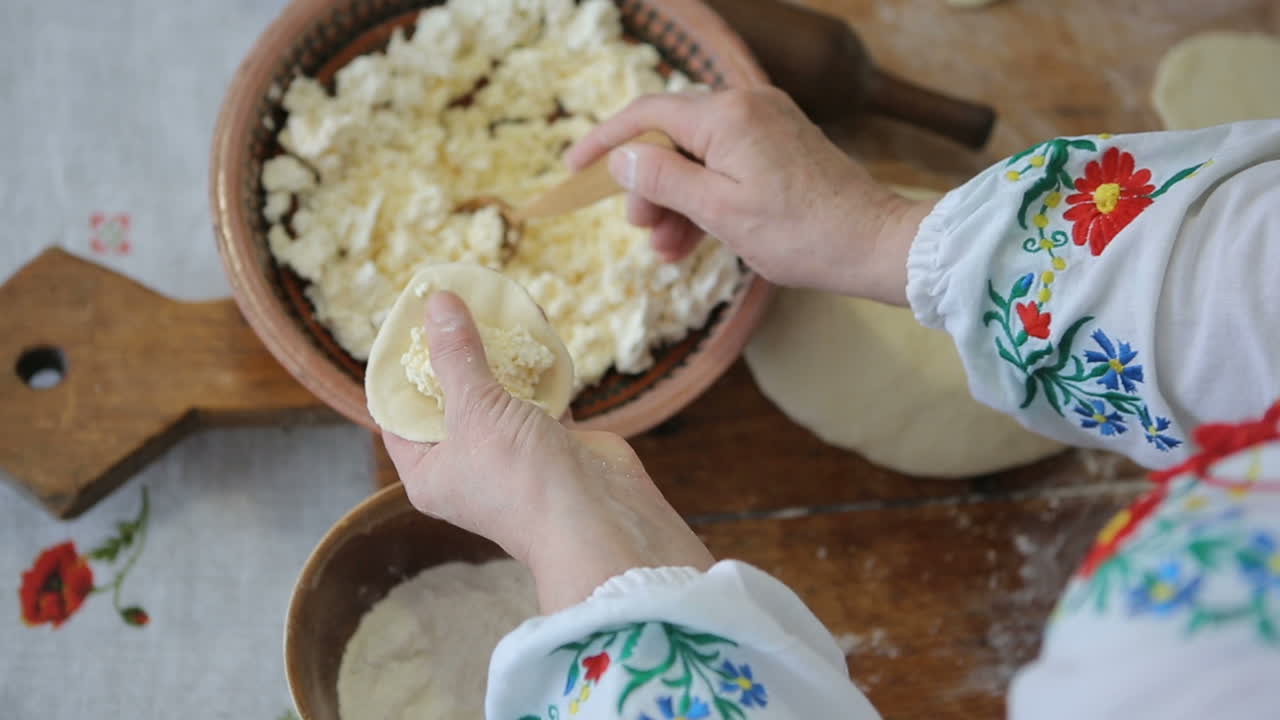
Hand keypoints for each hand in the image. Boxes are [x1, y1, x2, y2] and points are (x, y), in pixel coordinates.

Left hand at [383, 291, 713, 612]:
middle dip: (454, 352)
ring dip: (499, 353)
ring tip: (492, 305)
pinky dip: (538, 366)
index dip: (398, 367)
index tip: (407, 322)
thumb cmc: (521, 478)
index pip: (399, 413)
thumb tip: (438, 302)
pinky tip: (536, 329)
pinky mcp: (552, 441)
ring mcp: (511, 452)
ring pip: (498, 392)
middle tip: (451, 304)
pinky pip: (538, 395)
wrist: (600, 519)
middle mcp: (466, 463)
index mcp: (429, 471)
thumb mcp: (476, 411)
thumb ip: (456, 356)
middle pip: (450, 397)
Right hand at [566, 86, 933, 305]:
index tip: (575, 170)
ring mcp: (768, 125)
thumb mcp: (718, 211)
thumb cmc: (801, 233)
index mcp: (727, 115)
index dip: (605, 142)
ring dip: (676, 202)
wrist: (875, 245)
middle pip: (672, 138)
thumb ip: (663, 178)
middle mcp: (747, 107)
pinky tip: (692, 241)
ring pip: (699, 157)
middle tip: (641, 231)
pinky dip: (706, 200)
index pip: (646, 115)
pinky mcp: (782, 147)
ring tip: (666, 251)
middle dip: (649, 186)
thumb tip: (622, 156)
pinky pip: (727, 167)